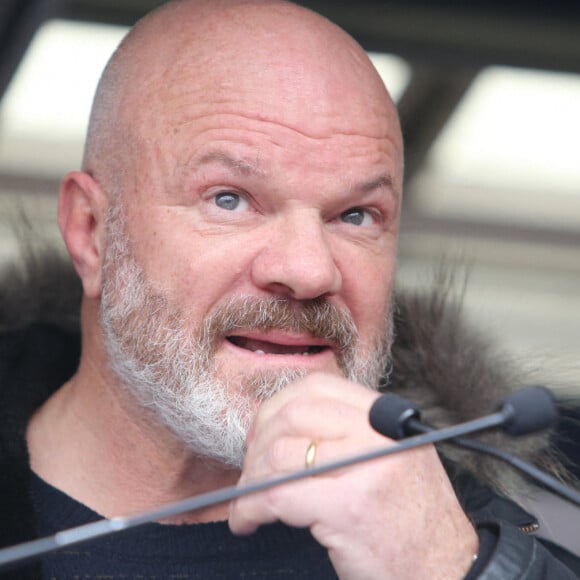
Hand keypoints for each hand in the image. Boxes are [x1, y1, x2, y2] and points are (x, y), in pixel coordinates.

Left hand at [229, 373, 478, 578]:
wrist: (451, 571)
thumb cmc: (414, 519)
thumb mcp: (393, 456)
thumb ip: (350, 431)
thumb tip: (283, 425)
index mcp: (385, 416)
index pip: (316, 387)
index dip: (277, 407)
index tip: (263, 434)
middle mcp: (378, 432)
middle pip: (292, 414)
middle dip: (257, 443)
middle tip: (251, 471)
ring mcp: (365, 466)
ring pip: (279, 454)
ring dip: (250, 479)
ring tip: (248, 501)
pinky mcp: (350, 507)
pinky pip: (277, 495)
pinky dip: (250, 507)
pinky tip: (247, 520)